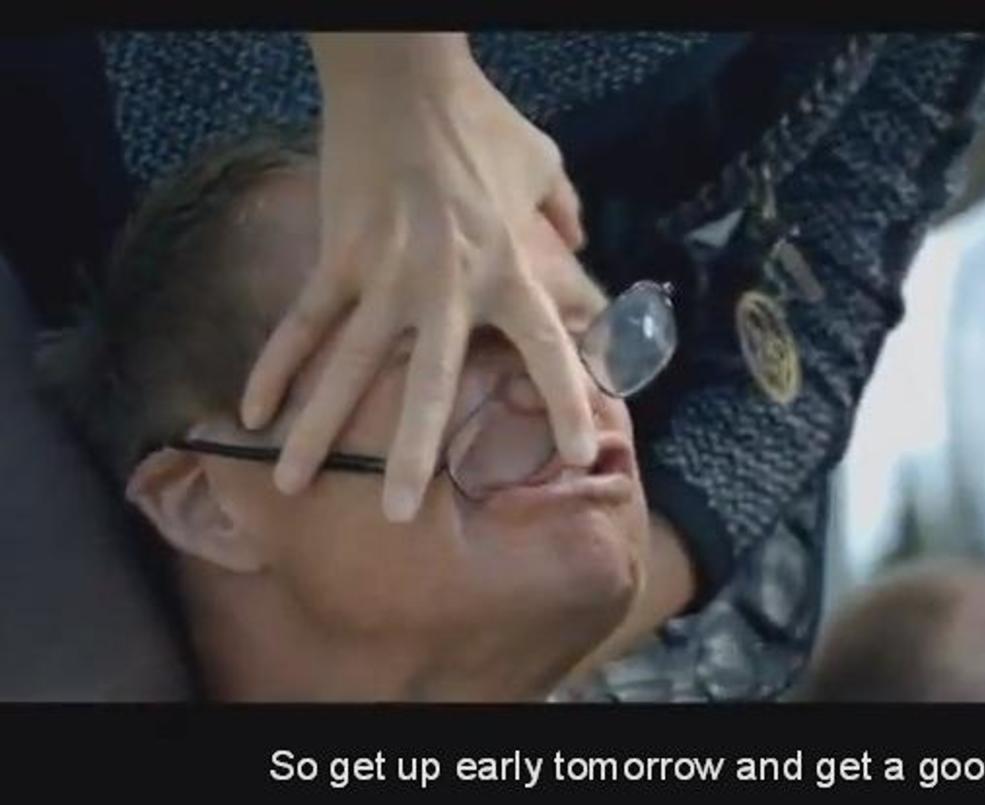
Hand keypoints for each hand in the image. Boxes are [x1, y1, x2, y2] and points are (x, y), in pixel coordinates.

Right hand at [240, 33, 595, 520]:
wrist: (403, 76)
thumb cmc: (479, 120)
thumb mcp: (543, 164)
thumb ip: (566, 214)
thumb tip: (581, 240)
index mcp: (508, 271)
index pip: (547, 348)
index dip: (567, 402)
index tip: (578, 456)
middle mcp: (447, 286)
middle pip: (429, 384)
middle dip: (409, 451)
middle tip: (394, 513)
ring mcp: (385, 273)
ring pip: (348, 364)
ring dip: (317, 426)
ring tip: (289, 482)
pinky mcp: (337, 254)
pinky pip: (303, 320)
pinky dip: (276, 364)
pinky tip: (253, 410)